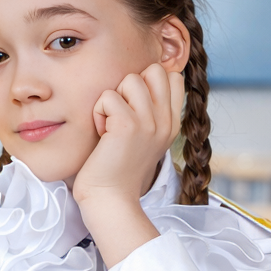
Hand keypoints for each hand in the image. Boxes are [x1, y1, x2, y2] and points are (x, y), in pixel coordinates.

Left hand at [71, 64, 183, 268]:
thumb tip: (141, 81)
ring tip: (110, 125)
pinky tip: (102, 134)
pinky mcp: (128, 125)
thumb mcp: (145, 139)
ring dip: (112, 99)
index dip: (148, 84)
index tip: (132, 110)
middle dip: (131, 85)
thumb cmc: (118, 171)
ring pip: (131, 79)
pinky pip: (108, 96)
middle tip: (120, 114)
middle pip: (154, 70)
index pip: (172, 77)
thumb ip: (150, 113)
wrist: (110, 199)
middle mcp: (166, 121)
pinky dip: (99, 112)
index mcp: (172, 123)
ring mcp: (150, 122)